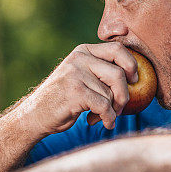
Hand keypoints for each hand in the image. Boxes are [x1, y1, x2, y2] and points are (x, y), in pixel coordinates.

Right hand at [23, 42, 138, 133]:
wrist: (34, 115)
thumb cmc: (63, 99)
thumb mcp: (80, 76)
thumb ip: (100, 72)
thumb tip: (135, 78)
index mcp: (83, 51)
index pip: (117, 49)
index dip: (131, 65)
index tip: (134, 80)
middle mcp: (79, 59)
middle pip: (119, 73)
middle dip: (124, 95)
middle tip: (119, 107)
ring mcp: (76, 74)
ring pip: (111, 94)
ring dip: (112, 111)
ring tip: (100, 117)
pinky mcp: (75, 92)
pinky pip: (104, 106)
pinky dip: (107, 118)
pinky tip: (99, 122)